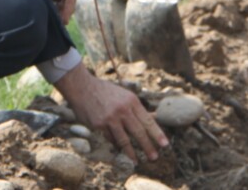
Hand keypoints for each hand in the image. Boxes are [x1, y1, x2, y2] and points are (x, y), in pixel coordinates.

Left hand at [16, 0, 74, 23]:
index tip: (61, 23)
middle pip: (63, 3)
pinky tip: (35, 9)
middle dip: (58, 14)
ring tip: (41, 18)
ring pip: (55, 2)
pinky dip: (43, 4)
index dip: (67, 12)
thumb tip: (43, 12)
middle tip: (49, 25)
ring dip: (50, 9)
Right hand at [54, 63, 168, 162]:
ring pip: (124, 140)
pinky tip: (117, 145)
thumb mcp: (124, 95)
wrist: (82, 87)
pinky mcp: (99, 125)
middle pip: (139, 132)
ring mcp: (110, 118)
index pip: (148, 120)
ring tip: (136, 160)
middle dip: (148, 146)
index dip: (157, 134)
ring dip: (131, 152)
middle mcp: (122, 110)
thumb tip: (154, 116)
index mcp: (131, 101)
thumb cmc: (105, 91)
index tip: (165, 145)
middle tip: (155, 157)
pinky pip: (110, 138)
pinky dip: (114, 142)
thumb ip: (137, 108)